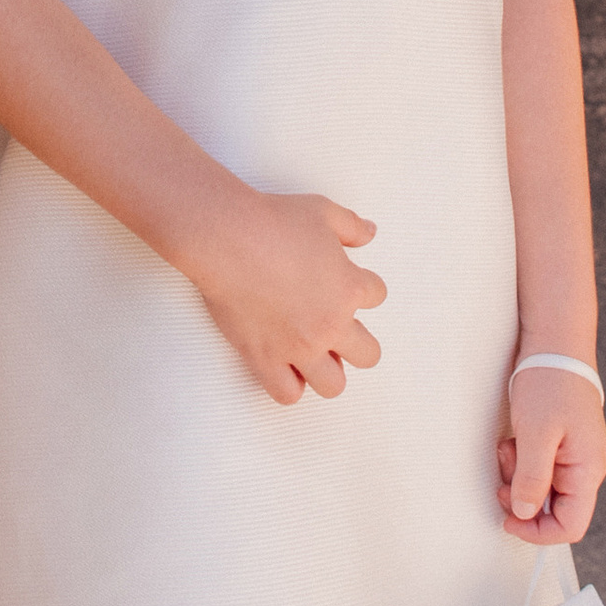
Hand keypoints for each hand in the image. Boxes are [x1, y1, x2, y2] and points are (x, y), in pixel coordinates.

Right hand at [179, 187, 385, 403]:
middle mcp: (330, 324)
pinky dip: (289, 385)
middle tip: (336, 328)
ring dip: (328, 371)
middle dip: (357, 342)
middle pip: (368, 354)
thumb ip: (352, 226)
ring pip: (333, 385)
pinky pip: (287, 394)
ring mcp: (299, 347)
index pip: (377, 295)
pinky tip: (283, 366)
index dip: (362, 286)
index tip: (343, 280)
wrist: (228, 238)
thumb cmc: (275, 221)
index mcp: (349, 288)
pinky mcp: (265, 359)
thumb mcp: (323, 212)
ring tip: (314, 355)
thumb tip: (370, 233)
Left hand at [500, 371, 605, 542]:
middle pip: (554, 511)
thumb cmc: (550, 383)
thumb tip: (524, 514)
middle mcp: (585, 468)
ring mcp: (574, 457)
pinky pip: (539, 470)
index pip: (570, 526)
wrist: (555, 345)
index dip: (537, 531)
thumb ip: (532, 478)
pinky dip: (520, 463)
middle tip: (503, 476)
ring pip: (543, 491)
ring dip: (518, 479)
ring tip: (508, 450)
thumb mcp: (536, 433)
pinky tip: (513, 442)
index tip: (508, 519)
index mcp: (587, 470)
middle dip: (522, 500)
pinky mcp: (561, 446)